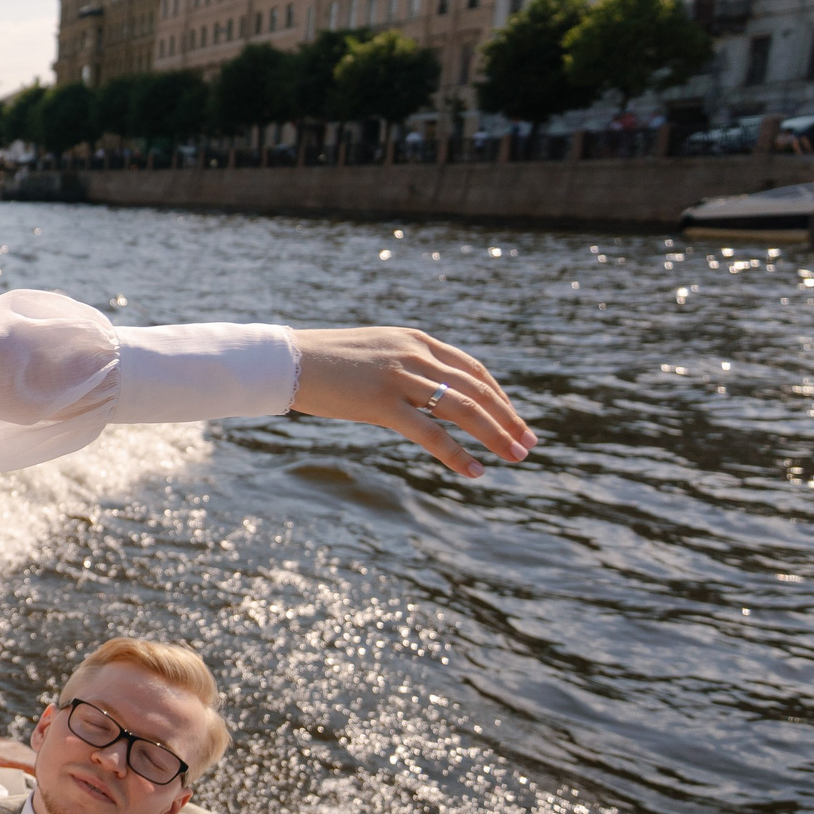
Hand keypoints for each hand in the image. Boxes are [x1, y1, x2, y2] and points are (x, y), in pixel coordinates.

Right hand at [290, 326, 534, 479]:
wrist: (284, 361)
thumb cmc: (324, 362)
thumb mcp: (375, 355)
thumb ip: (405, 368)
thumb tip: (428, 396)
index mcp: (415, 341)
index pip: (473, 370)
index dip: (500, 398)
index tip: (515, 420)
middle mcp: (414, 355)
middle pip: (477, 389)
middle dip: (507, 419)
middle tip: (529, 445)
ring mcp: (399, 378)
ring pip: (463, 409)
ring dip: (495, 435)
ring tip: (515, 458)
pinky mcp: (381, 403)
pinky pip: (430, 433)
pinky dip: (457, 454)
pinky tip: (474, 471)